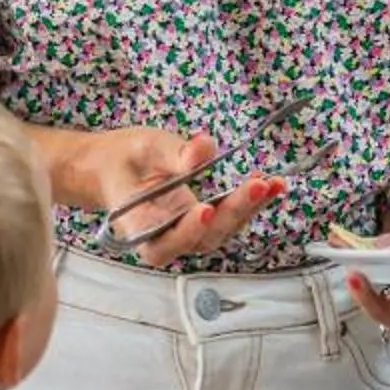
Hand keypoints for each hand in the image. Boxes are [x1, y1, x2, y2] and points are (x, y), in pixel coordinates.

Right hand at [67, 127, 282, 268]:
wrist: (117, 168)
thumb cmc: (124, 159)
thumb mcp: (143, 146)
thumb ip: (172, 151)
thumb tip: (204, 149)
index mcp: (136, 224)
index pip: (161, 243)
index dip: (185, 232)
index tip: (204, 208)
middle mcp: (163, 237)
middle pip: (200, 239)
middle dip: (231, 213)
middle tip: (256, 186)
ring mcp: (186, 232)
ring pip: (219, 232)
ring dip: (248, 210)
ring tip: (272, 184)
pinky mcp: (203, 223)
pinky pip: (227, 219)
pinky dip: (250, 203)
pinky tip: (272, 184)